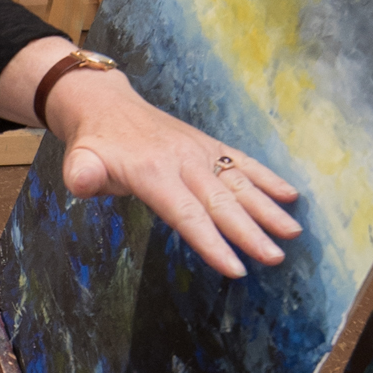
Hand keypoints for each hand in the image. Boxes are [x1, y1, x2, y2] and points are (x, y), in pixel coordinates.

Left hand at [42, 65, 299, 282]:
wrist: (106, 104)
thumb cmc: (95, 144)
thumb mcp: (79, 159)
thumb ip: (82, 174)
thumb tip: (81, 182)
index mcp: (153, 172)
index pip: (187, 214)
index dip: (212, 242)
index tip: (235, 268)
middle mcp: (183, 161)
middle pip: (221, 203)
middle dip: (250, 233)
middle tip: (275, 258)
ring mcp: (200, 151)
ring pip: (239, 183)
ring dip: (267, 209)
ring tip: (292, 233)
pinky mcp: (209, 145)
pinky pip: (242, 162)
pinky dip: (267, 178)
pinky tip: (291, 196)